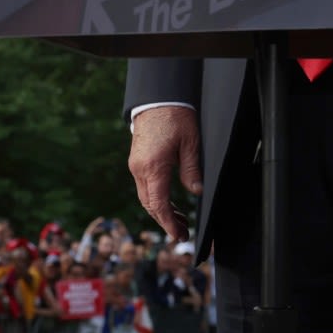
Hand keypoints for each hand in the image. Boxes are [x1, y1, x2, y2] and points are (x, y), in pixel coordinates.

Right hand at [127, 107, 201, 242]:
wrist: (157, 98)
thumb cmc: (176, 116)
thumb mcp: (190, 143)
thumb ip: (192, 170)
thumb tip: (196, 192)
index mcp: (153, 166)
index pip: (159, 204)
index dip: (169, 223)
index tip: (179, 235)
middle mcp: (140, 168)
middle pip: (149, 204)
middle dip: (165, 221)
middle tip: (182, 232)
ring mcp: (136, 165)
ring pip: (145, 197)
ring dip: (161, 211)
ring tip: (179, 220)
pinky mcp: (137, 161)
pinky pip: (144, 186)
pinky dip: (156, 198)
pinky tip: (169, 202)